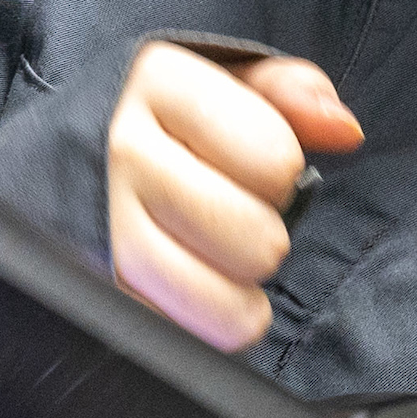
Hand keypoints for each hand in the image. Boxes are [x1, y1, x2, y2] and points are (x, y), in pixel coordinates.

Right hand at [106, 42, 362, 352]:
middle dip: (263, 236)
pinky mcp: (94, 287)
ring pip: (220, 302)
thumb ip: (292, 92)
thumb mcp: (227, 81)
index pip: (275, 161)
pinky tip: (190, 293)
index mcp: (161, 84)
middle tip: (235, 219)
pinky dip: (198, 327)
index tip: (256, 164)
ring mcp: (103, 225)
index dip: (282, 172)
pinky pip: (177, 335)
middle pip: (256, 238)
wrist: (72, 146)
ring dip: (238, 296)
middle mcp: (124, 151)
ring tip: (221, 266)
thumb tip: (344, 130)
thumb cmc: (168, 117)